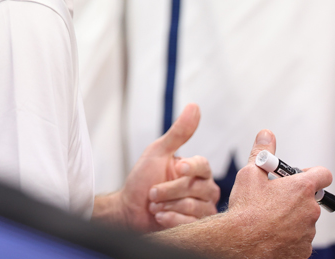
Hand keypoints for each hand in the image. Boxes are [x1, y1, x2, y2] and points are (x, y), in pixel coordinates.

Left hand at [96, 104, 219, 231]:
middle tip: (153, 192)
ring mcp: (202, 209)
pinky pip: (190, 223)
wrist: (130, 210)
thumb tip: (194, 106)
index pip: (203, 166)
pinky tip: (159, 216)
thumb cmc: (142, 179)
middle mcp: (204, 189)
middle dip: (169, 190)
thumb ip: (178, 132)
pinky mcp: (196, 228)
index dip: (191, 167)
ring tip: (155, 204)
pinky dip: (170, 219)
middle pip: (197, 188)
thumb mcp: (158, 152)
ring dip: (167, 205)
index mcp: (197, 170)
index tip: (177, 168)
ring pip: (194, 207)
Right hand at [222, 129, 332, 258]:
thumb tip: (267, 134)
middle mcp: (310, 211)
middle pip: (310, 199)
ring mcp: (308, 233)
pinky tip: (271, 234)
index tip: (299, 177)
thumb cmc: (246, 210)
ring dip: (292, 218)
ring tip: (268, 219)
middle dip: (295, 197)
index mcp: (302, 189)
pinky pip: (299, 240)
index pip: (323, 174)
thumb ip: (263, 152)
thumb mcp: (250, 174)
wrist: (240, 244)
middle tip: (274, 199)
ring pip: (304, 221)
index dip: (312, 173)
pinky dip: (289, 237)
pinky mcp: (303, 251)